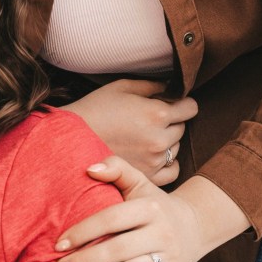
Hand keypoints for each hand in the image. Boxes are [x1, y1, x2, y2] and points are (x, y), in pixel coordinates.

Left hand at [53, 156, 205, 261]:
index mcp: (150, 208)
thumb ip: (115, 168)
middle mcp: (163, 232)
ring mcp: (172, 257)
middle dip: (86, 260)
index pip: (111, 219)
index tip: (59, 244)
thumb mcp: (138, 182)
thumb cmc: (152, 204)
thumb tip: (89, 168)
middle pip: (119, 249)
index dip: (83, 232)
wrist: (194, 226)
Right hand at [63, 79, 196, 185]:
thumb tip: (171, 86)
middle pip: (182, 127)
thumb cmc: (94, 108)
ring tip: (142, 136)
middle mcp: (159, 138)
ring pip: (176, 148)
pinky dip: (166, 162)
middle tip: (148, 120)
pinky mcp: (147, 176)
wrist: (70, 138)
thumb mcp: (122, 87)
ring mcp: (154, 160)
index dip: (182, 103)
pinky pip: (172, 170)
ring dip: (166, 141)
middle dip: (170, 122)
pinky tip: (152, 155)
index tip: (172, 104)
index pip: (190, 108)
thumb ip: (152, 85)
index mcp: (157, 113)